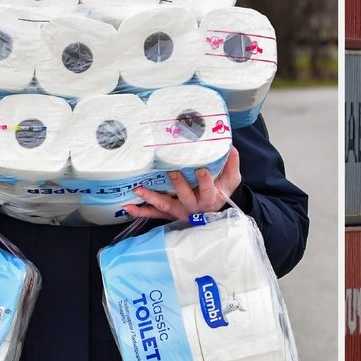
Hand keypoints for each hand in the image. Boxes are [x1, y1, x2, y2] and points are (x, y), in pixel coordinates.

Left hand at [125, 147, 242, 220]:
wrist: (215, 212)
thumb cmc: (222, 192)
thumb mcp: (231, 180)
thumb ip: (231, 164)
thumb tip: (229, 146)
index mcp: (210, 197)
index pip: (208, 189)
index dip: (205, 180)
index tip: (201, 170)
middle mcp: (194, 206)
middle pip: (185, 196)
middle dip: (179, 184)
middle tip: (171, 173)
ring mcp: (180, 211)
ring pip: (165, 205)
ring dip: (151, 198)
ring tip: (137, 190)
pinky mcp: (169, 214)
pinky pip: (154, 214)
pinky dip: (141, 212)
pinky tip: (129, 207)